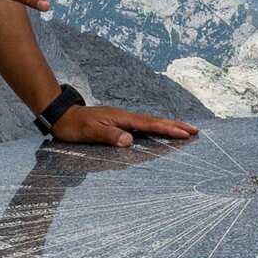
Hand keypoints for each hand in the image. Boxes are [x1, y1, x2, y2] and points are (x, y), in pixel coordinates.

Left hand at [52, 106, 200, 147]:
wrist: (61, 115)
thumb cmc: (74, 126)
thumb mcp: (89, 132)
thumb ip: (110, 136)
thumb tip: (130, 141)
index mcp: (122, 118)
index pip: (150, 124)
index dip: (169, 129)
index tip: (185, 133)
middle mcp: (125, 117)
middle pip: (155, 121)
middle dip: (176, 125)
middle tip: (195, 130)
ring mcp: (122, 119)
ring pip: (150, 122)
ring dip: (168, 126)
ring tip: (183, 131)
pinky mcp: (118, 123)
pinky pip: (142, 126)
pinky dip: (155, 128)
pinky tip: (159, 132)